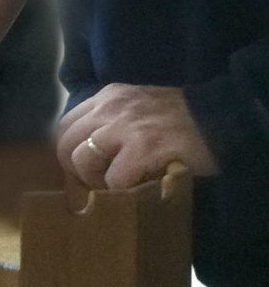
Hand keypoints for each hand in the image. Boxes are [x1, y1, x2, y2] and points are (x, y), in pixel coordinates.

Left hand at [57, 83, 219, 189]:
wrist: (221, 119)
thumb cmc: (179, 118)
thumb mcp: (137, 108)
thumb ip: (111, 121)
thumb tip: (87, 151)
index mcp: (107, 96)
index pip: (65, 124)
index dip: (69, 151)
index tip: (83, 167)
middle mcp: (110, 107)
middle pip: (65, 143)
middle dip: (75, 170)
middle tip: (96, 183)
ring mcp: (126, 127)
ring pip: (82, 160)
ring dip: (95, 181)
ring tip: (115, 187)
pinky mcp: (145, 147)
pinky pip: (114, 177)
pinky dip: (121, 190)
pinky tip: (136, 189)